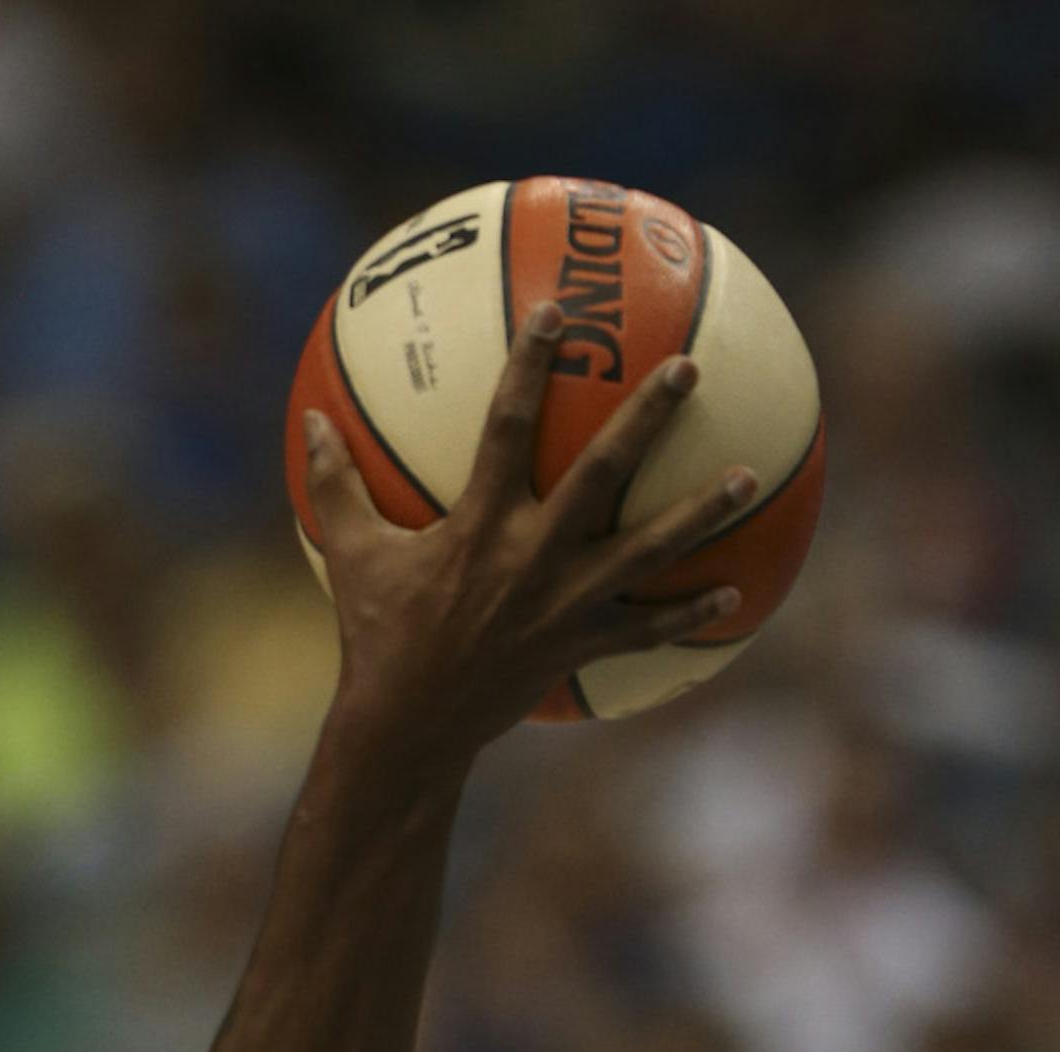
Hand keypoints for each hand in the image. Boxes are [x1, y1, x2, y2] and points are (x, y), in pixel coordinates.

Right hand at [304, 311, 756, 755]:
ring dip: (701, 512)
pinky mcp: (579, 646)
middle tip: (688, 367)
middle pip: (603, 471)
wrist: (408, 730)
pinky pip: (646, 630)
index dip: (530, 365)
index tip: (555, 313)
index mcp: (479, 524)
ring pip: (646, 548)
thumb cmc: (376, 638)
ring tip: (748, 477)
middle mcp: (532, 556)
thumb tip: (312, 422)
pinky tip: (733, 592)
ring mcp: (564, 604)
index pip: (508, 426)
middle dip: (648, 416)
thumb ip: (336, 486)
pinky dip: (689, 614)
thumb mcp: (348, 558)